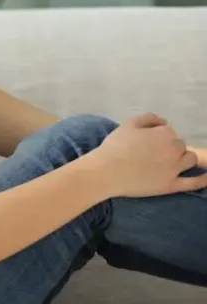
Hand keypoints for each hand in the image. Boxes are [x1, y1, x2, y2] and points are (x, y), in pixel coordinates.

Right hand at [91, 113, 206, 197]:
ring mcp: (175, 168)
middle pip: (180, 146)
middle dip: (170, 148)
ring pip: (189, 160)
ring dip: (183, 159)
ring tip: (169, 163)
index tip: (146, 143)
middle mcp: (174, 149)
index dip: (157, 137)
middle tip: (152, 154)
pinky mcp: (172, 185)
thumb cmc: (115, 146)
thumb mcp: (128, 124)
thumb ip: (148, 118)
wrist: (106, 171)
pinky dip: (203, 179)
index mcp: (164, 133)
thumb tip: (164, 121)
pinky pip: (193, 183)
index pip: (169, 133)